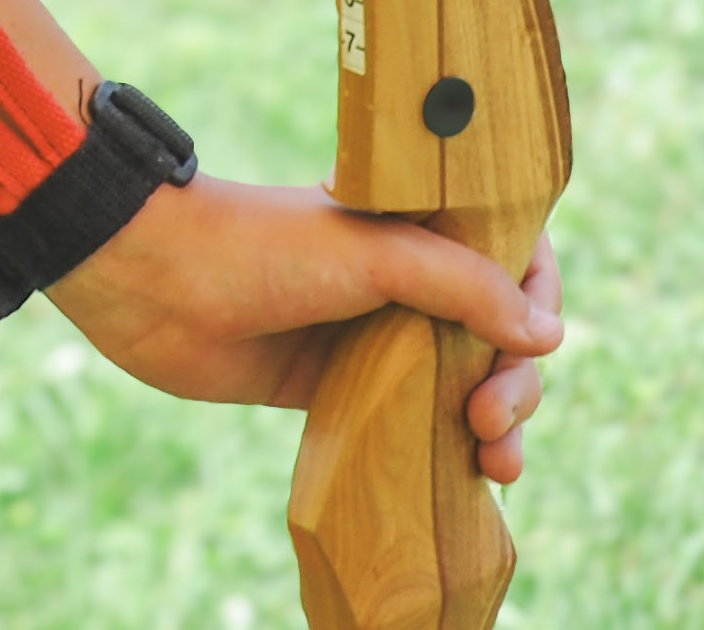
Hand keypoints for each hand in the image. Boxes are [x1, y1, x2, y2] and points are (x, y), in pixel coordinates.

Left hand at [49, 176, 564, 481]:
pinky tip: (470, 477)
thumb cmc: (258, 245)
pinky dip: (447, 449)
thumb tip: (549, 334)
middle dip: (516, 382)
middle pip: (496, 334)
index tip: (537, 340)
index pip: (511, 255)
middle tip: (491, 418)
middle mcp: (403, 278)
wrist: (154, 282)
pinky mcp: (338, 388)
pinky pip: (412, 422)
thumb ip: (461, 285)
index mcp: (416, 226)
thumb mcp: (372, 252)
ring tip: (495, 461)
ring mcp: (372, 335)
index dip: (538, 298)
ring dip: (497, 424)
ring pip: (461, 383)